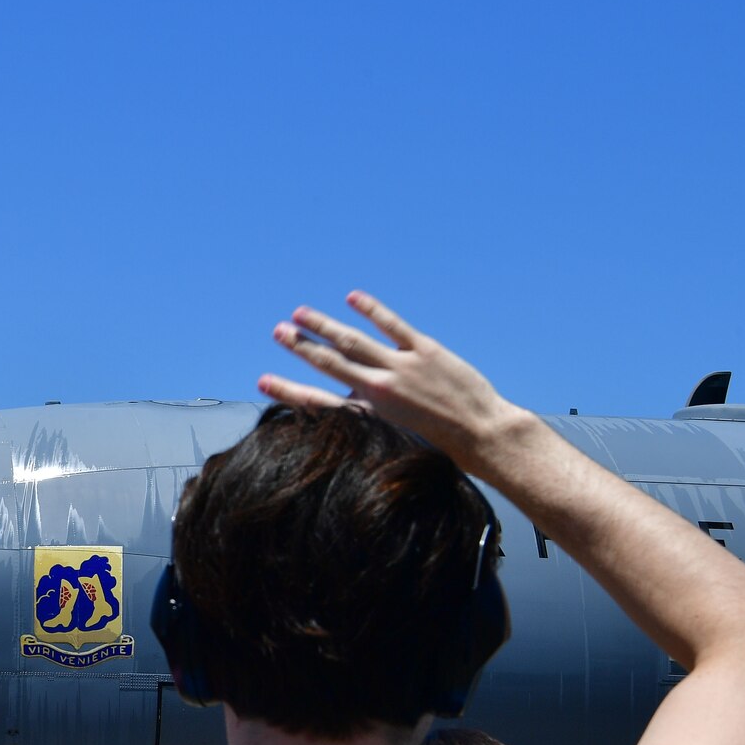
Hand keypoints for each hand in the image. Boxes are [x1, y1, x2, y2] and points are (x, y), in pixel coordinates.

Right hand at [259, 291, 527, 473]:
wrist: (481, 435)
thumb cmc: (440, 447)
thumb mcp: (396, 440)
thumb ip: (371, 421)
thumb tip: (352, 407)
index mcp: (369, 417)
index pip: (317, 402)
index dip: (287, 390)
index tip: (263, 380)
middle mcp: (379, 390)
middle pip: (330, 364)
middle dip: (300, 348)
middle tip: (277, 332)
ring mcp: (401, 368)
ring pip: (353, 342)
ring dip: (324, 326)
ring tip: (300, 313)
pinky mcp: (425, 352)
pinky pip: (392, 326)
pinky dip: (370, 311)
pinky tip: (352, 298)